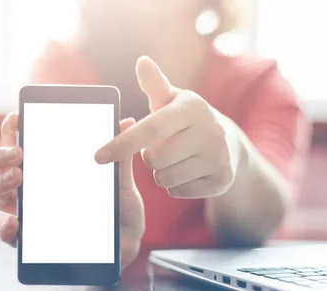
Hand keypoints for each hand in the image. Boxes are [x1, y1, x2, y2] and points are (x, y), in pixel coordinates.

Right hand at [0, 113, 144, 266]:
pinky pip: (10, 236)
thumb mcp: (121, 179)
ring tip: (17, 179)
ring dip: (0, 185)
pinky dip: (7, 230)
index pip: (21, 141)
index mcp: (50, 165)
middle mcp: (34, 186)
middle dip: (1, 156)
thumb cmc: (119, 206)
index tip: (16, 118)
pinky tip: (15, 223)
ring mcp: (31, 211)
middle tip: (17, 155)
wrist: (128, 241)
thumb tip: (126, 121)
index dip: (12, 128)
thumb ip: (119, 154)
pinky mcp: (34, 239)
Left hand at [94, 56, 243, 198]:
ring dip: (161, 173)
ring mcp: (219, 157)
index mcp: (192, 108)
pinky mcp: (223, 179)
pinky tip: (187, 172)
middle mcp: (210, 131)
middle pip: (155, 159)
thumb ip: (154, 84)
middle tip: (160, 148)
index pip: (151, 129)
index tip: (98, 156)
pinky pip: (179, 192)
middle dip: (148, 158)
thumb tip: (142, 62)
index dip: (122, 144)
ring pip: (166, 179)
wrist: (228, 144)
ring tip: (174, 160)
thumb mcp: (171, 100)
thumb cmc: (186, 119)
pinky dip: (176, 186)